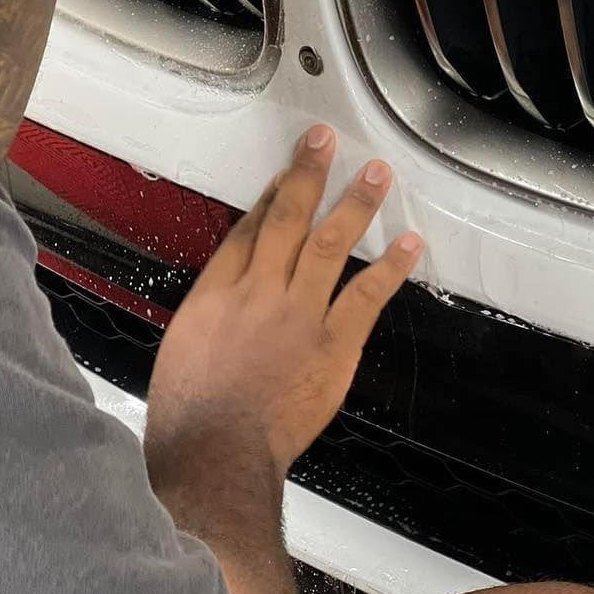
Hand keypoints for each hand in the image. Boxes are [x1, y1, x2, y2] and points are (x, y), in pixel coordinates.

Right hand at [144, 126, 424, 488]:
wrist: (214, 453)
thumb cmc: (191, 414)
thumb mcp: (184, 348)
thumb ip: (212, 317)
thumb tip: (228, 305)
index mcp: (216, 293)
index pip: (248, 230)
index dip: (270, 196)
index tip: (286, 173)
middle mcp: (258, 291)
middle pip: (285, 218)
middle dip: (306, 174)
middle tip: (325, 140)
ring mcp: (298, 314)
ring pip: (328, 243)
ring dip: (355, 204)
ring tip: (376, 174)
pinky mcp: (332, 343)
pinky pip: (365, 296)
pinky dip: (389, 268)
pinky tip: (408, 245)